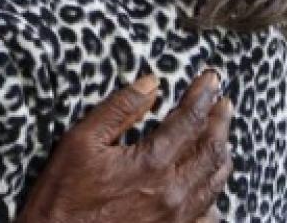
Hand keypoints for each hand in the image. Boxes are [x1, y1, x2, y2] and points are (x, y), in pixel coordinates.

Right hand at [18, 71, 231, 222]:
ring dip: (221, 152)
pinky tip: (209, 181)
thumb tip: (151, 84)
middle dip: (220, 120)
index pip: (189, 120)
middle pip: (211, 149)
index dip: (203, 95)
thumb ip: (119, 110)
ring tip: (219, 133)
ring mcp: (177, 217)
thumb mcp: (81, 141)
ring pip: (215, 180)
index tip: (211, 78)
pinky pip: (209, 213)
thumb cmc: (63, 193)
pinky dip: (214, 192)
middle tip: (223, 101)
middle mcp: (173, 191)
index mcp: (151, 163)